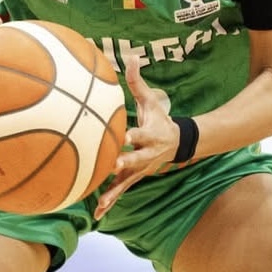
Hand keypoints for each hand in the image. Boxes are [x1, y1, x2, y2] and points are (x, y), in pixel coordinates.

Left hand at [94, 59, 174, 217]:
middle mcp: (146, 155)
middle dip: (126, 163)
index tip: (126, 135)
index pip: (142, 134)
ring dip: (114, 193)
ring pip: (126, 182)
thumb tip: (131, 56)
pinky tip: (96, 215)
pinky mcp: (133, 178)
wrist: (175, 144)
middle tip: (113, 165)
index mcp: (150, 135)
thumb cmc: (158, 119)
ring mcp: (139, 169)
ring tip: (101, 204)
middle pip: (136, 160)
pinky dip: (109, 203)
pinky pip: (119, 192)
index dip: (135, 135)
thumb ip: (138, 82)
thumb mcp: (151, 101)